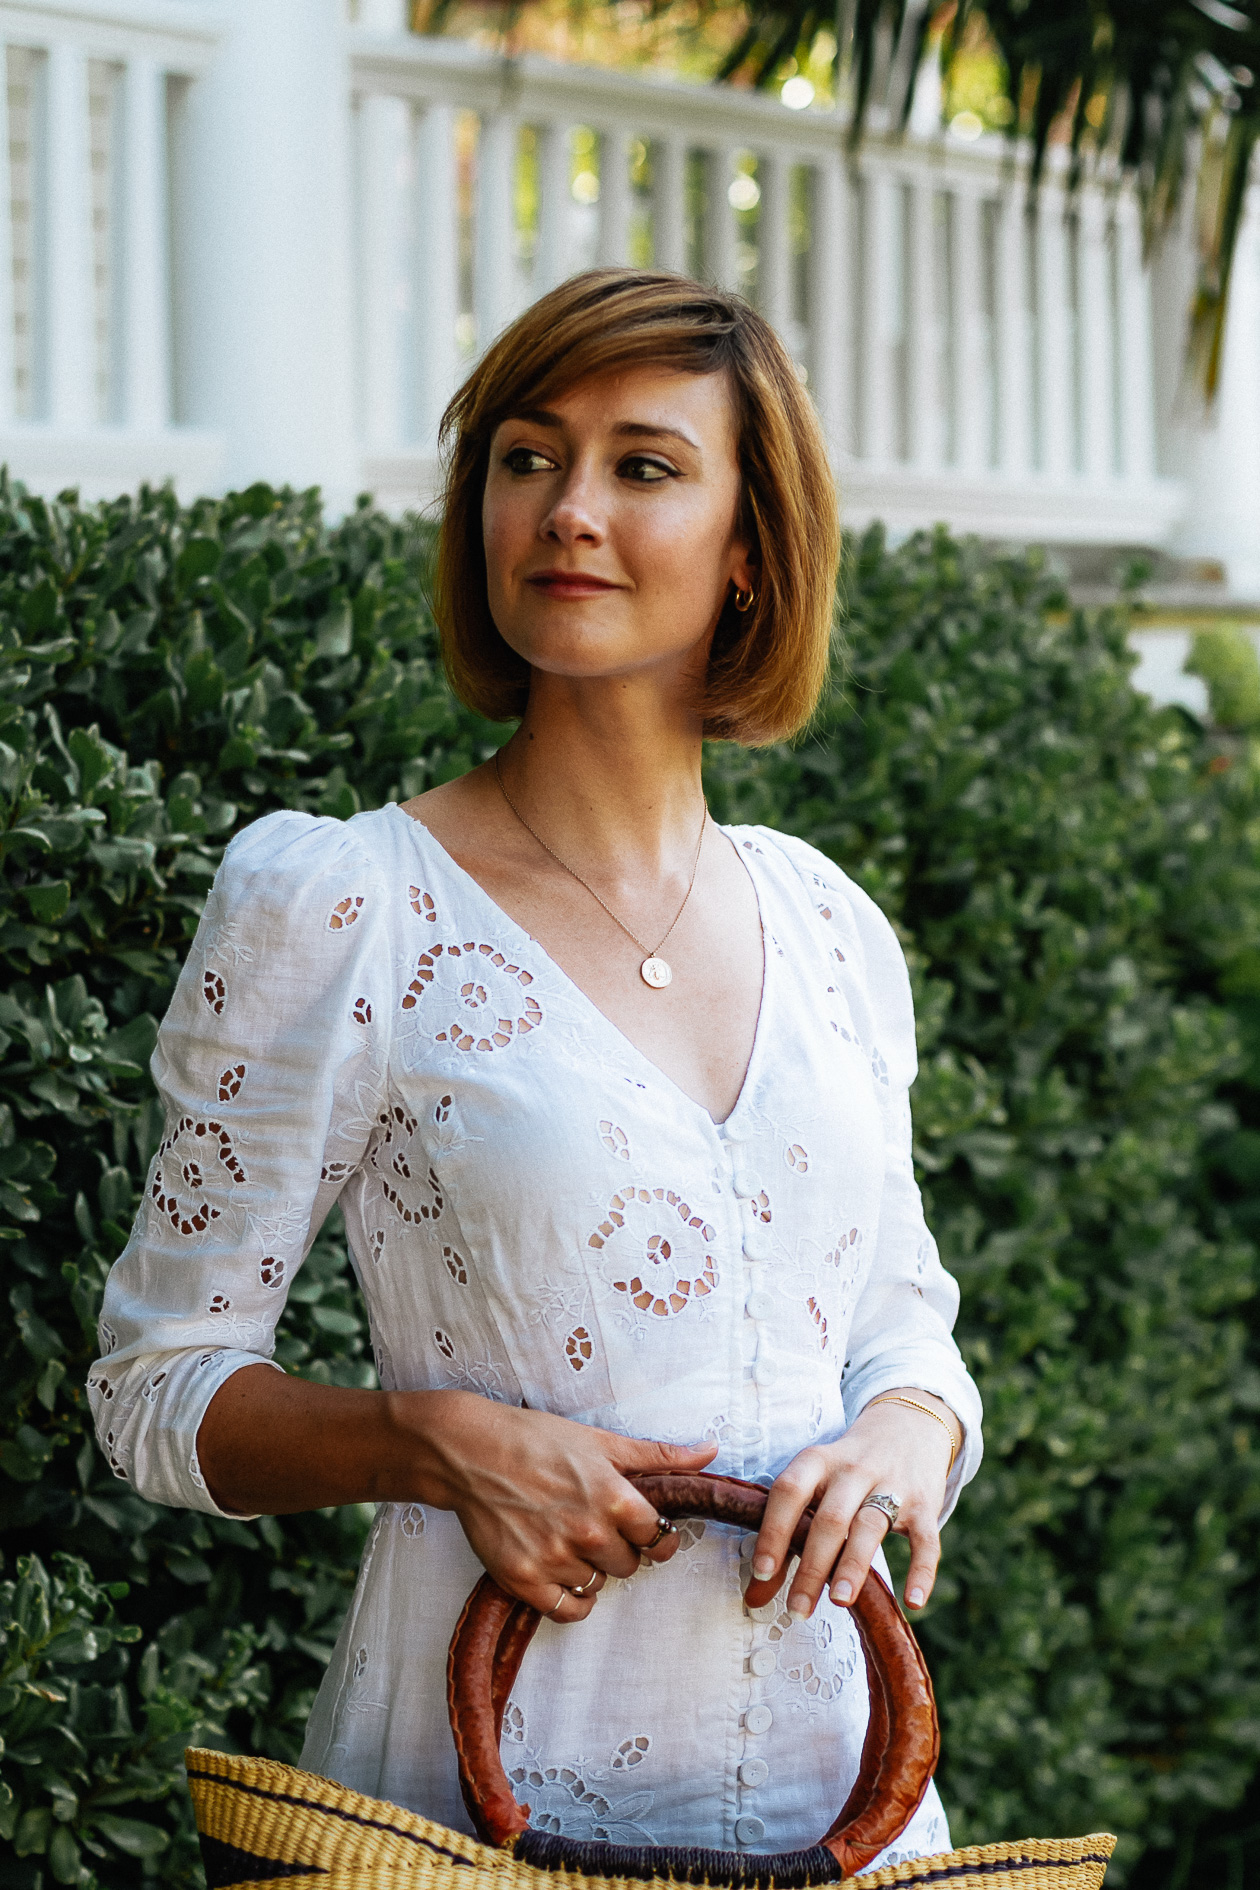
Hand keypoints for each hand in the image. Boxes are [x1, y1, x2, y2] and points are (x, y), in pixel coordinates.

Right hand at [404, 1390, 716, 1623]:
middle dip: (618, 1548)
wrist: (470, 1452)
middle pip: (630, 1565)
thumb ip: (659, 1455)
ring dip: (590, 1568)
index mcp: (614, 1497)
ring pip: (598, 1585)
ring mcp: (555, 1559)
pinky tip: (560, 1571)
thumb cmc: (537, 1439)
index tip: (641, 1527)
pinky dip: (570, 1597)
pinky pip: (568, 1610)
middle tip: (593, 1524)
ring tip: (567, 1537)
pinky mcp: (522, 1579)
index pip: (659, 1538)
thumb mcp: (601, 1441)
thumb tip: (710, 1452)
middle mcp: (588, 1532)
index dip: (652, 1532)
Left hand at [743, 1390, 958, 1617]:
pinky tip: (913, 1602)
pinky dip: (921, 1571)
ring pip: (870, 1527)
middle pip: (829, 1519)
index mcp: (818, 1460)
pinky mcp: (925, 1504)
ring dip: (853, 1565)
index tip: (761, 1573)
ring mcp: (892, 1485)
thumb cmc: (845, 1470)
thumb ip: (788, 1536)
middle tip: (797, 1610)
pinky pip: (926, 1540)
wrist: (907, 1426)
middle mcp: (853, 1469)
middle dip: (812, 1567)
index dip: (773, 1531)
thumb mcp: (815, 1484)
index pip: (789, 1492)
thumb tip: (754, 1597)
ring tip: (839, 1601)